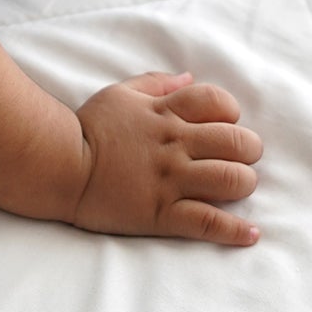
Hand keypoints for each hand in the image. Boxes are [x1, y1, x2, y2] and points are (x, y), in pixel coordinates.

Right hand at [65, 72, 261, 245]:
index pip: (216, 101)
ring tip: (238, 185)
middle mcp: (174, 145)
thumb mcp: (120, 94)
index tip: (226, 123)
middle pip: (236, 142)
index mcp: (164, 113)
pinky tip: (250, 232)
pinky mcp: (163, 214)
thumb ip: (156, 83)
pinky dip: (235, 230)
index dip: (231, 111)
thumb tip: (189, 78)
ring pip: (231, 180)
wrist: (62, 167)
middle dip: (248, 149)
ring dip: (243, 183)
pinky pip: (209, 223)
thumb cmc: (89, 128)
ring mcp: (170, 181)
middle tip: (241, 157)